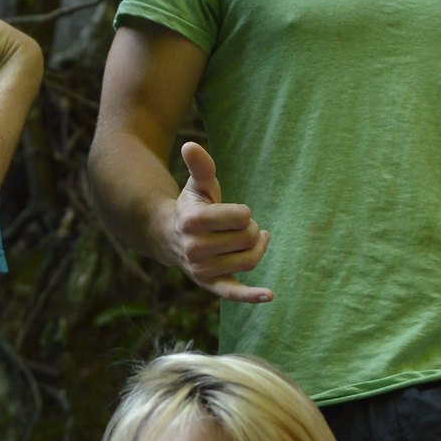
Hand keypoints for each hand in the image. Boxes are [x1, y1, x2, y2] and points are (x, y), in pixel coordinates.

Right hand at [169, 141, 272, 302]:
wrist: (171, 238)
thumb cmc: (192, 207)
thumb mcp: (198, 186)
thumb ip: (201, 167)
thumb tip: (191, 144)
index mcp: (193, 221)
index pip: (242, 217)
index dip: (243, 213)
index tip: (233, 213)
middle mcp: (194, 248)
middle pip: (248, 238)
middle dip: (250, 229)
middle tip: (239, 228)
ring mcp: (201, 269)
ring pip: (249, 260)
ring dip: (256, 248)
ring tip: (248, 241)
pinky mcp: (210, 285)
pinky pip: (233, 293)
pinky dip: (251, 295)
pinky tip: (269, 295)